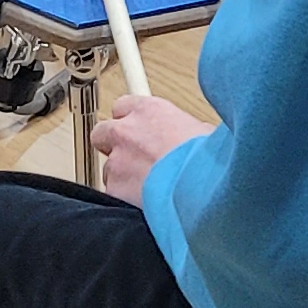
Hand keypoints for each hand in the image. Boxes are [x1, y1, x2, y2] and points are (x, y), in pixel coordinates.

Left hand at [94, 94, 213, 205]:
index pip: (122, 106)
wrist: (197, 188)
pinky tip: (144, 202)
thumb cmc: (205, 159)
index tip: (139, 129)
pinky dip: (123, 198)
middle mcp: (126, 132)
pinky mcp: (113, 189)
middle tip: (133, 157)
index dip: (130, 120)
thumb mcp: (203, 131)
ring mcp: (116, 161)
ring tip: (146, 185)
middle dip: (113, 144)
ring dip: (122, 175)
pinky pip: (112, 193)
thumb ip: (183, 130)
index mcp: (148, 111)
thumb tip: (191, 137)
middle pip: (102, 132)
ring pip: (108, 168)